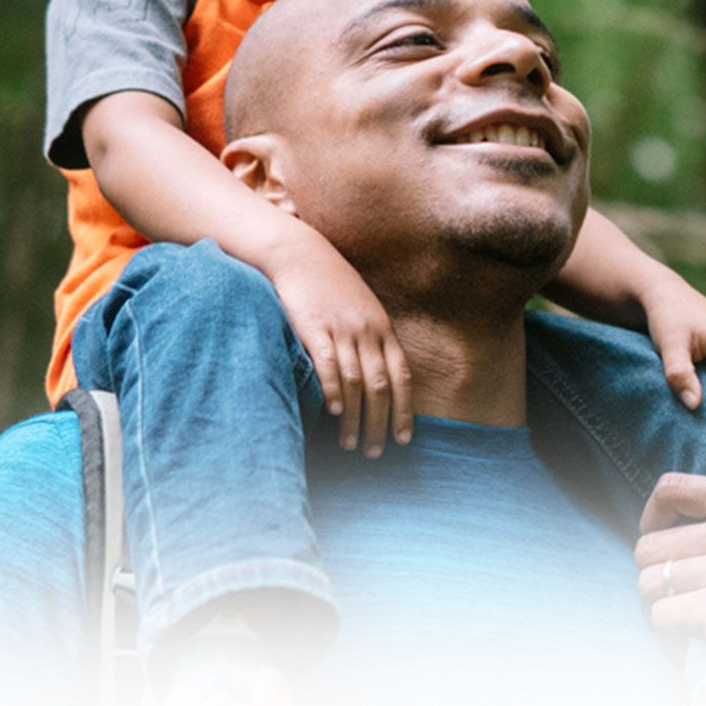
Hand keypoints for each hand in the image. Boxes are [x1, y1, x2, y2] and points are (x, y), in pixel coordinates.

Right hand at [251, 232, 408, 456]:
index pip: (402, 377)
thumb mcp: (364, 309)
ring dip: (355, 418)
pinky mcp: (314, 327)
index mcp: (383, 329)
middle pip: (380, 387)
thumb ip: (374, 340)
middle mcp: (367, 331)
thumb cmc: (332, 285)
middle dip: (380, 423)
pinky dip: (332, 390)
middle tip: (374, 451)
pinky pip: (327, 364)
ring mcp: (341, 329)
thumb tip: (380, 377)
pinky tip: (333, 412)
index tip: (403, 439)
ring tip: (350, 444)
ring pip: (355, 382)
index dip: (404, 411)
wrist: (301, 254)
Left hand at [635, 474, 705, 705]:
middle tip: (679, 598)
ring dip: (663, 607)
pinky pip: (663, 617)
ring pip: (650, 582)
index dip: (653, 519)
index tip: (663, 544)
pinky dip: (670, 636)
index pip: (672, 489)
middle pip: (651, 545)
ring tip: (687, 624)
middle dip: (658, 574)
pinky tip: (691, 644)